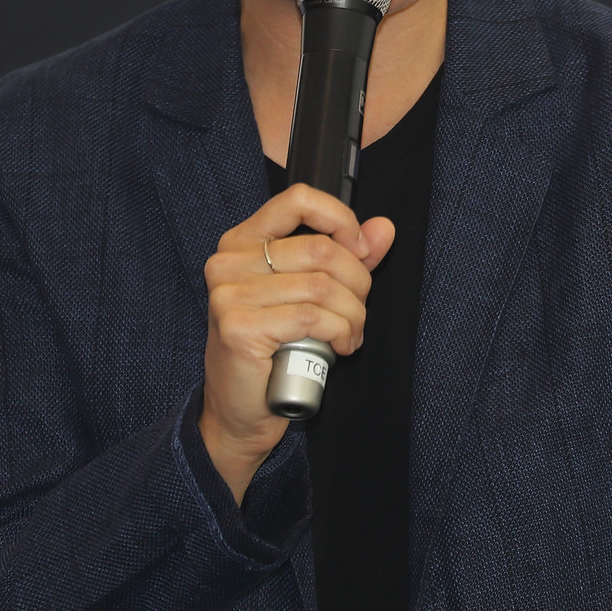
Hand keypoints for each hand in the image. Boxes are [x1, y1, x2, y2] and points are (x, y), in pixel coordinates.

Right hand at [198, 184, 394, 502]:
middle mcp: (228, 261)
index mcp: (243, 241)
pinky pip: (313, 317)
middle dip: (358, 283)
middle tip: (358, 311)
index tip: (361, 250)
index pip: (298, 199)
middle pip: (321, 249)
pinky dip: (341, 332)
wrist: (239, 411)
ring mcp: (228, 294)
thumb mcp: (315, 294)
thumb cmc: (276, 350)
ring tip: (351, 334)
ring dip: (353, 314)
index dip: (341, 219)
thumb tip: (383, 228)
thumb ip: (349, 257)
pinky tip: (341, 348)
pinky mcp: (238, 327)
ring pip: (322, 285)